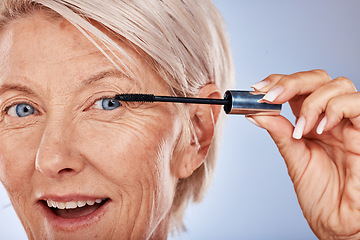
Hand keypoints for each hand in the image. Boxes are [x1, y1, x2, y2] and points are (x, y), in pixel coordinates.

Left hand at [248, 69, 359, 239]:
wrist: (338, 222)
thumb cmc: (321, 195)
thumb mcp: (293, 158)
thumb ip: (279, 132)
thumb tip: (255, 112)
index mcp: (312, 121)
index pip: (298, 87)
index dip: (278, 81)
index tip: (257, 90)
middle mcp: (331, 118)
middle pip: (318, 78)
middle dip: (291, 82)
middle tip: (270, 97)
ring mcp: (350, 124)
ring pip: (338, 85)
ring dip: (312, 100)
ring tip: (301, 126)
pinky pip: (357, 104)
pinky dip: (334, 109)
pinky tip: (319, 128)